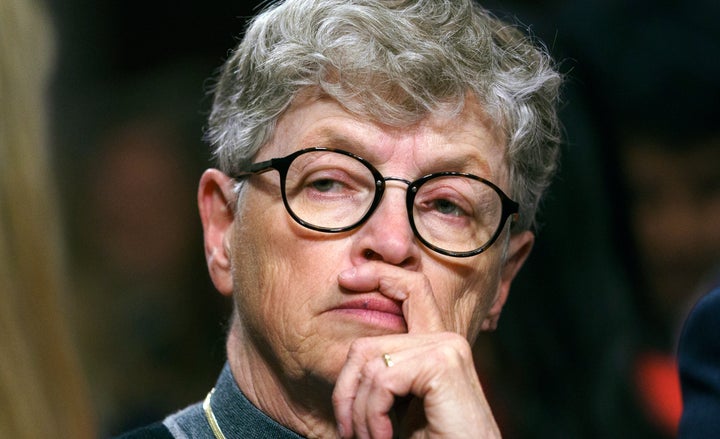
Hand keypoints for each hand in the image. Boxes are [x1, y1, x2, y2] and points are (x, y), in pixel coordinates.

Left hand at [332, 263, 500, 438]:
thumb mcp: (401, 404)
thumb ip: (384, 375)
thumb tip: (349, 354)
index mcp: (436, 344)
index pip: (409, 288)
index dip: (378, 274)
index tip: (346, 277)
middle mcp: (446, 339)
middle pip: (366, 344)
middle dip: (347, 391)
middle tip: (350, 431)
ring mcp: (447, 347)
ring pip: (370, 366)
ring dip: (361, 413)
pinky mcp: (443, 364)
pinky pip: (383, 381)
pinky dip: (373, 417)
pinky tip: (385, 437)